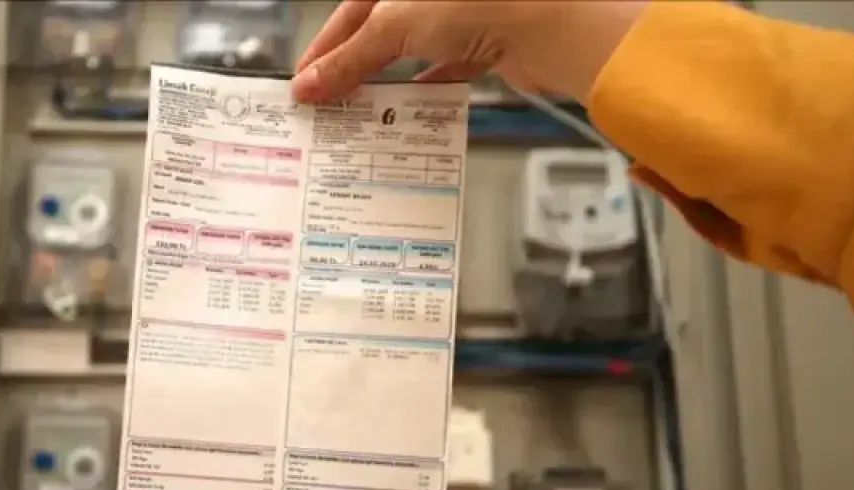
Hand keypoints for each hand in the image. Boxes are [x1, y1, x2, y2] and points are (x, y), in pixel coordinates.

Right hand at [292, 1, 648, 102]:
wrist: (549, 23)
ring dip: (386, 85)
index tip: (303, 84)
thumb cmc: (479, 1)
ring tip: (362, 114)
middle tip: (328, 106)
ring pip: (410, 54)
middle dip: (353, 71)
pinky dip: (426, 91)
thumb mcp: (395, 26)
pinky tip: (411, 109)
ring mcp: (458, 17)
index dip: (323, 50)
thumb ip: (350, 58)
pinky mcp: (484, 43)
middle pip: (378, 36)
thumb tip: (308, 85)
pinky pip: (446, 70)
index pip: (348, 14)